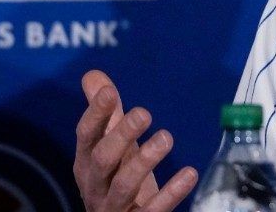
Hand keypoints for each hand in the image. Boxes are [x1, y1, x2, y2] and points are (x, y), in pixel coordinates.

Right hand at [73, 69, 198, 211]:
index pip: (86, 136)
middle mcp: (95, 185)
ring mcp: (114, 206)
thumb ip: (106, 115)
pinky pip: (152, 210)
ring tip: (166, 138)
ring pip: (124, 185)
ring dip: (144, 161)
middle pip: (103, 160)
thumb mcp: (108, 147)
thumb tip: (93, 76)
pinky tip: (189, 174)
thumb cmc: (114, 180)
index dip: (96, 115)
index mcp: (87, 162)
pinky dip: (171, 193)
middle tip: (144, 113)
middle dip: (121, 136)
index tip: (109, 92)